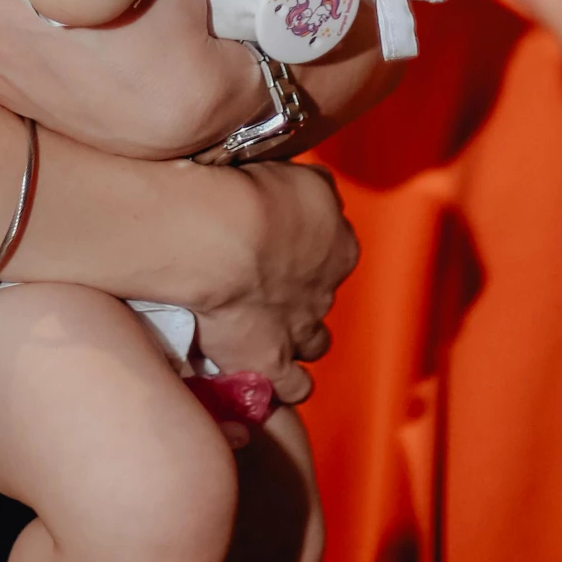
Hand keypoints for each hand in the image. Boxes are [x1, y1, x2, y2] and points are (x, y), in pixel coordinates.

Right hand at [190, 159, 358, 400]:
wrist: (222, 239)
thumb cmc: (255, 195)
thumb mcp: (300, 175)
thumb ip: (311, 190)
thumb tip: (310, 193)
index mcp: (339, 244)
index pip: (334, 248)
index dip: (309, 248)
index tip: (281, 241)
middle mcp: (327, 289)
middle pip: (322, 295)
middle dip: (302, 293)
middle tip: (266, 281)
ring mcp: (302, 330)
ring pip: (314, 342)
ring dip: (297, 337)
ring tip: (268, 328)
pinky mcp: (272, 362)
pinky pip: (292, 386)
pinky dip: (284, 382)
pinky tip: (265, 373)